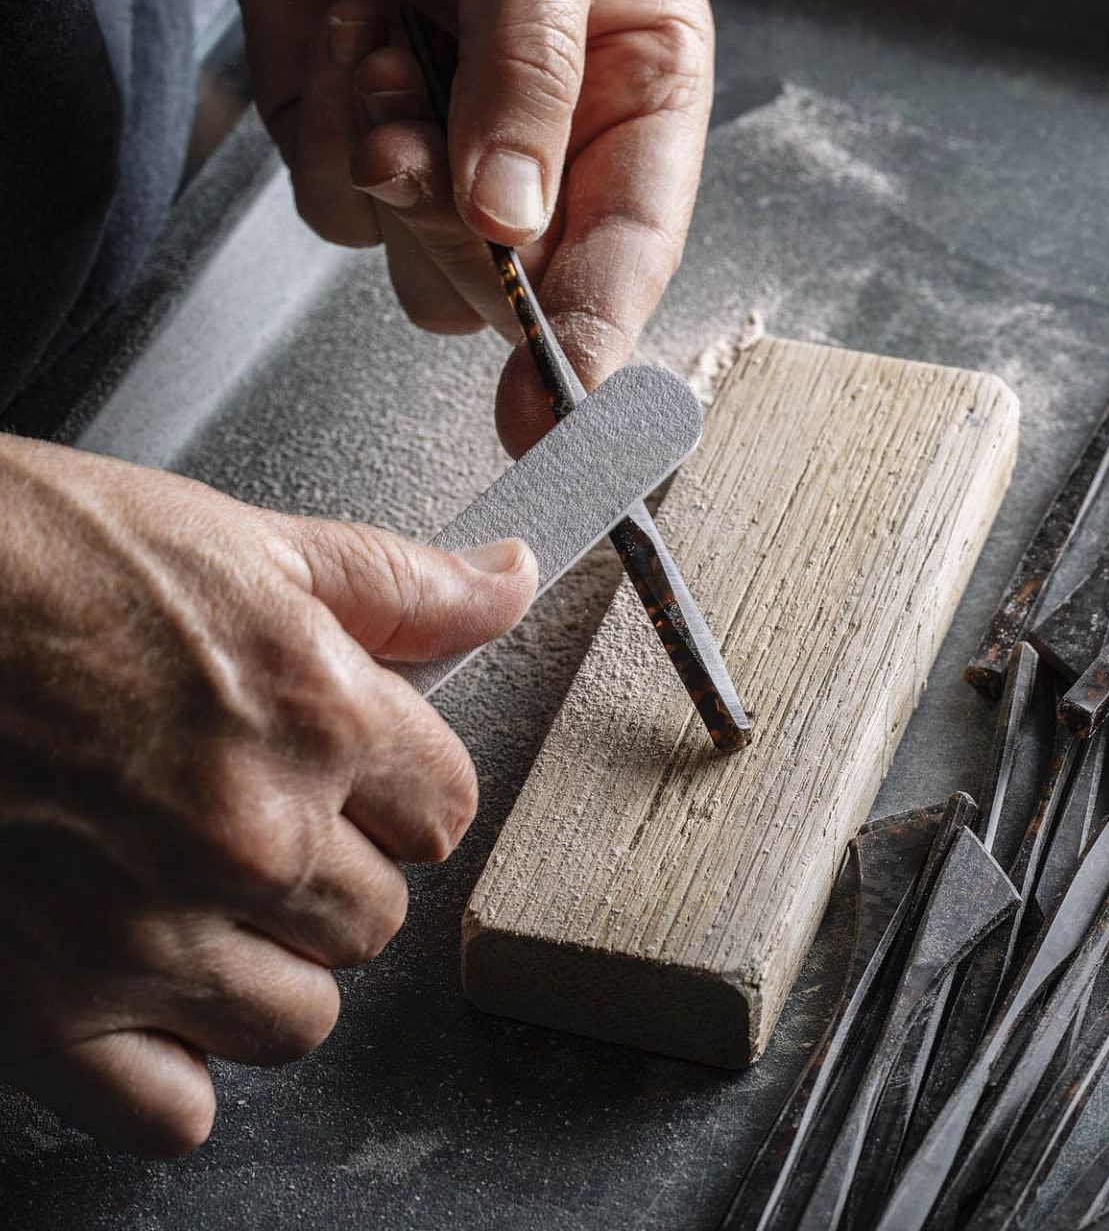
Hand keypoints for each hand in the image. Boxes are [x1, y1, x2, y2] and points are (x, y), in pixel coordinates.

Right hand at [0, 434, 535, 1154]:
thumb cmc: (41, 563)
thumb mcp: (247, 548)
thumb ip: (402, 586)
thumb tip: (509, 582)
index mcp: (316, 718)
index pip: (446, 812)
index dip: (404, 796)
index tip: (364, 788)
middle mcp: (249, 837)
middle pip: (377, 918)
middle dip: (336, 877)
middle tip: (259, 829)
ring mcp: (150, 936)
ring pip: (297, 1017)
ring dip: (267, 970)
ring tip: (200, 902)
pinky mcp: (46, 1012)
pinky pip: (171, 1111)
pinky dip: (170, 1066)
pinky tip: (145, 994)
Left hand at [225, 0, 713, 453]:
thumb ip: (532, 78)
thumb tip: (512, 221)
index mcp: (640, 97)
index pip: (632, 256)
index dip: (595, 341)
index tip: (564, 424)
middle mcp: (555, 149)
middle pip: (520, 291)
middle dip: (461, 239)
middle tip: (423, 140)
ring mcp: (455, 158)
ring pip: (426, 274)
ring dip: (389, 176)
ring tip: (385, 44)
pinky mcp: (366, 148)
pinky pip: (343, 212)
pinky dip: (331, 142)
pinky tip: (350, 40)